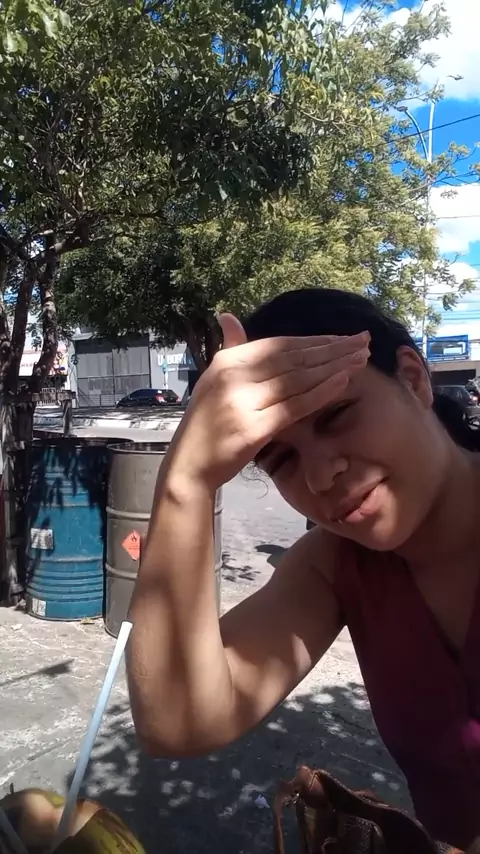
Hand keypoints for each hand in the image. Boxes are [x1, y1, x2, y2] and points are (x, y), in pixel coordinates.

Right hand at [170, 313, 369, 490]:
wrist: (189, 465)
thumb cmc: (207, 424)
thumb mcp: (214, 380)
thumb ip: (230, 348)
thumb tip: (228, 316)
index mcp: (228, 361)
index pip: (280, 344)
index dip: (315, 340)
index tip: (344, 338)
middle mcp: (235, 375)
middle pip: (294, 357)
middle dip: (332, 349)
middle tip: (363, 342)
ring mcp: (243, 400)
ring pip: (299, 378)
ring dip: (334, 366)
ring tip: (361, 359)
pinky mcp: (254, 427)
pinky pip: (295, 405)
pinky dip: (321, 392)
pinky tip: (343, 381)